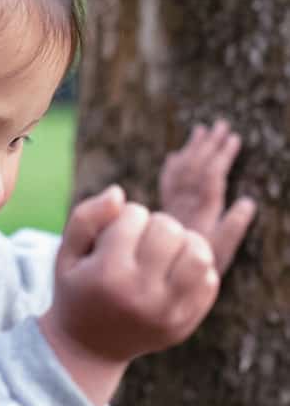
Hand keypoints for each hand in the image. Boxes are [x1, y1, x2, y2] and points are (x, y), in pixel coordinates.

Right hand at [40, 186, 219, 405]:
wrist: (89, 349)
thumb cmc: (77, 290)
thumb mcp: (66, 254)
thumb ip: (86, 217)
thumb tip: (119, 193)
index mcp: (108, 274)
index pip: (134, 215)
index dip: (125, 217)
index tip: (113, 236)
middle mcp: (141, 294)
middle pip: (169, 228)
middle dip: (155, 225)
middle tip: (141, 242)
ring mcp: (168, 312)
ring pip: (198, 252)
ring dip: (184, 242)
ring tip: (166, 251)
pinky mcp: (185, 324)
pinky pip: (210, 280)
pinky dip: (196, 268)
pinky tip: (175, 272)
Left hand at [159, 119, 255, 273]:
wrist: (157, 281)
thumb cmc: (197, 268)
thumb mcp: (222, 252)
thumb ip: (234, 227)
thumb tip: (248, 201)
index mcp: (201, 211)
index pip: (211, 175)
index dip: (222, 156)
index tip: (235, 137)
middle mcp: (184, 204)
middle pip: (196, 167)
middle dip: (209, 145)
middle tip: (222, 124)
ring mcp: (173, 206)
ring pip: (182, 170)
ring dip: (192, 149)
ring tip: (201, 130)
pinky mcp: (164, 211)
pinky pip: (168, 183)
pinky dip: (172, 167)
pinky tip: (174, 156)